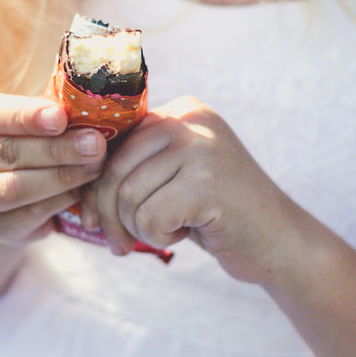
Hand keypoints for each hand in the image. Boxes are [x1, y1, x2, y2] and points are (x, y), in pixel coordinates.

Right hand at [0, 93, 107, 247]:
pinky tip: (84, 190)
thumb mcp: (20, 119)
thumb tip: (88, 106)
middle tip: (95, 144)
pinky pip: (30, 213)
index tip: (61, 117)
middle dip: (56, 148)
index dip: (27, 116)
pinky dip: (60, 200)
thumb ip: (46, 113)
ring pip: (15, 187)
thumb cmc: (17, 141)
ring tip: (95, 166)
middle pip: (7, 152)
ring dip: (61, 176)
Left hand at [80, 97, 307, 283]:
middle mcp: (192, 119)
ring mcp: (203, 148)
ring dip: (136, 228)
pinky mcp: (209, 183)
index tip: (96, 217)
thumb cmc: (219, 216)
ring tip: (164, 234)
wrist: (281, 243)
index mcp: (183, 111)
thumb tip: (74, 179)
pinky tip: (187, 233)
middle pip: (114, 168)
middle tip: (119, 245)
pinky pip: (151, 217)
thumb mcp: (178, 177)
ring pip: (129, 195)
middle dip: (108, 214)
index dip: (97, 185)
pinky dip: (160, 236)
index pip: (113, 142)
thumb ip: (139, 165)